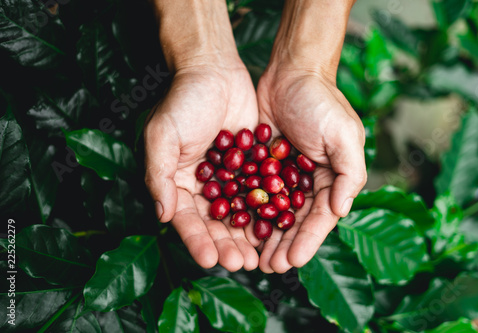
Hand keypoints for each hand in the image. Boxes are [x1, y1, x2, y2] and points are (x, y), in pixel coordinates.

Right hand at [144, 64, 260, 270]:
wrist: (214, 72)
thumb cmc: (183, 101)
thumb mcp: (163, 135)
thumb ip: (158, 175)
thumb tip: (161, 215)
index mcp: (177, 183)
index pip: (186, 219)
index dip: (197, 240)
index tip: (210, 260)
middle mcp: (203, 186)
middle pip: (214, 223)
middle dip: (226, 245)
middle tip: (242, 264)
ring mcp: (228, 178)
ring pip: (239, 214)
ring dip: (247, 236)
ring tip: (258, 256)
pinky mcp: (250, 167)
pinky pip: (258, 193)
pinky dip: (265, 211)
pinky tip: (276, 228)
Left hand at [255, 68, 366, 272]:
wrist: (291, 72)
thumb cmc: (321, 101)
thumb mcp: (344, 134)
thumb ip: (349, 173)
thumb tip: (341, 210)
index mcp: (331, 179)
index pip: (321, 218)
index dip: (308, 241)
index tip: (292, 261)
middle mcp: (308, 182)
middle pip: (295, 222)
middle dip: (284, 246)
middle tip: (268, 268)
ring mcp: (283, 175)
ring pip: (273, 213)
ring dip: (265, 237)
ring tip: (253, 258)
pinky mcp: (261, 165)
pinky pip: (254, 192)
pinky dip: (247, 211)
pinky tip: (237, 228)